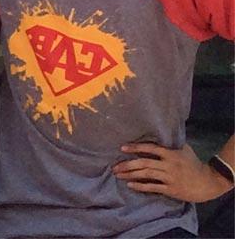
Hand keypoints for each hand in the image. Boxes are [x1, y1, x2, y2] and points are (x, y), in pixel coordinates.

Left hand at [113, 142, 232, 201]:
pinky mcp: (171, 189)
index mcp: (171, 154)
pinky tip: (130, 185)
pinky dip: (141, 186)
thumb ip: (170, 144)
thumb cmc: (194, 164)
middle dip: (127, 164)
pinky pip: (153, 187)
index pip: (150, 148)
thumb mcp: (184, 150)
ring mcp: (169, 177)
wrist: (207, 182)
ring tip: (118, 175)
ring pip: (146, 175)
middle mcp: (169, 165)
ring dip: (130, 175)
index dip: (136, 148)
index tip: (122, 148)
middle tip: (114, 166)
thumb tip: (157, 134)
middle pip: (144, 163)